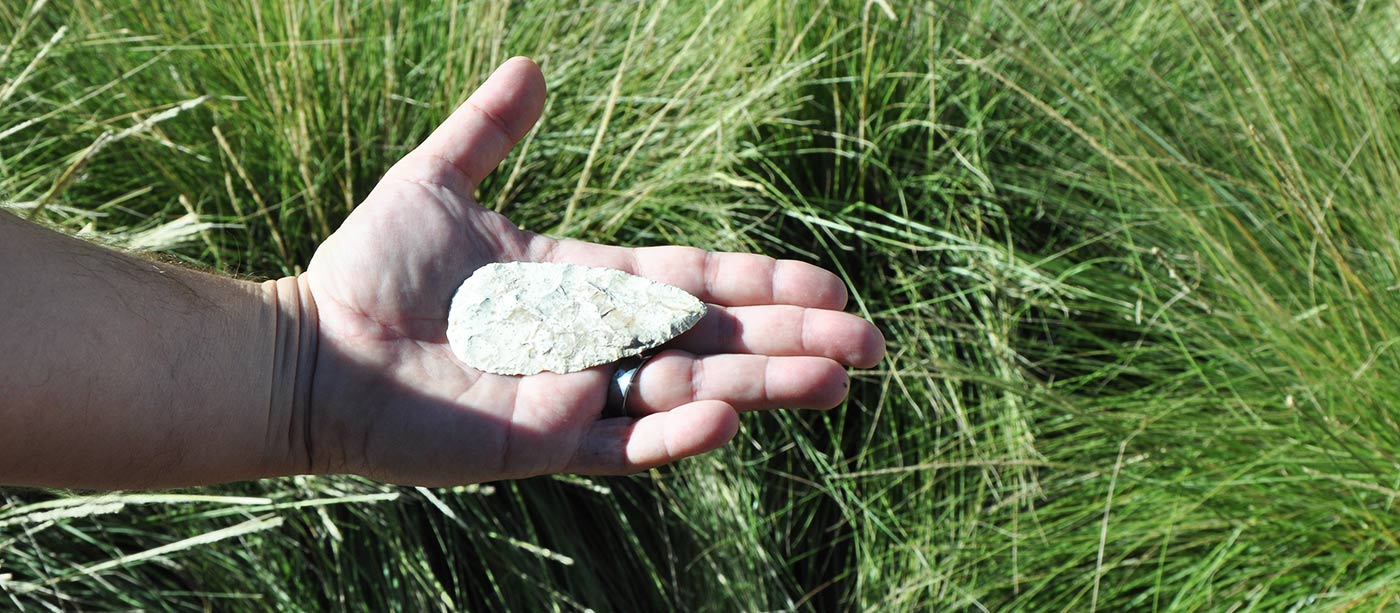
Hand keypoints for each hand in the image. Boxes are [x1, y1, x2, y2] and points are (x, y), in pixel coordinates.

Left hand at [301, 58, 884, 485]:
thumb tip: (531, 65)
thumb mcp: (436, 182)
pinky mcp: (541, 444)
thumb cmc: (369, 268)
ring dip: (761, 388)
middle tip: (871, 347)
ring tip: (833, 380)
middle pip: (712, 345)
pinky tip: (727, 418)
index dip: (761, 284)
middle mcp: (592, 346)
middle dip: (791, 343)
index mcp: (583, 287)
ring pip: (687, 396)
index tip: (828, 285)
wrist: (310, 346)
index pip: (692, 284)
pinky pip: (622, 446)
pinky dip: (674, 436)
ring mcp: (573, 400)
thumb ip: (489, 132)